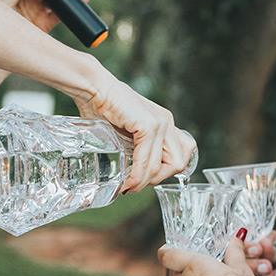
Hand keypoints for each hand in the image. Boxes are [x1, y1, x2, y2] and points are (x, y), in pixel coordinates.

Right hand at [74, 77, 194, 191]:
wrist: (94, 88)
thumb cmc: (103, 109)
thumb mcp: (127, 132)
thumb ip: (136, 147)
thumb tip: (134, 173)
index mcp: (165, 124)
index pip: (181, 155)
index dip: (164, 173)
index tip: (143, 179)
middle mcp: (167, 123)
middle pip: (179, 163)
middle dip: (158, 179)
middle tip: (136, 185)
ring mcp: (161, 123)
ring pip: (166, 165)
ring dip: (146, 182)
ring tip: (129, 187)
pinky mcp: (149, 125)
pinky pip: (147, 160)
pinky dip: (137, 175)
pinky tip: (127, 181)